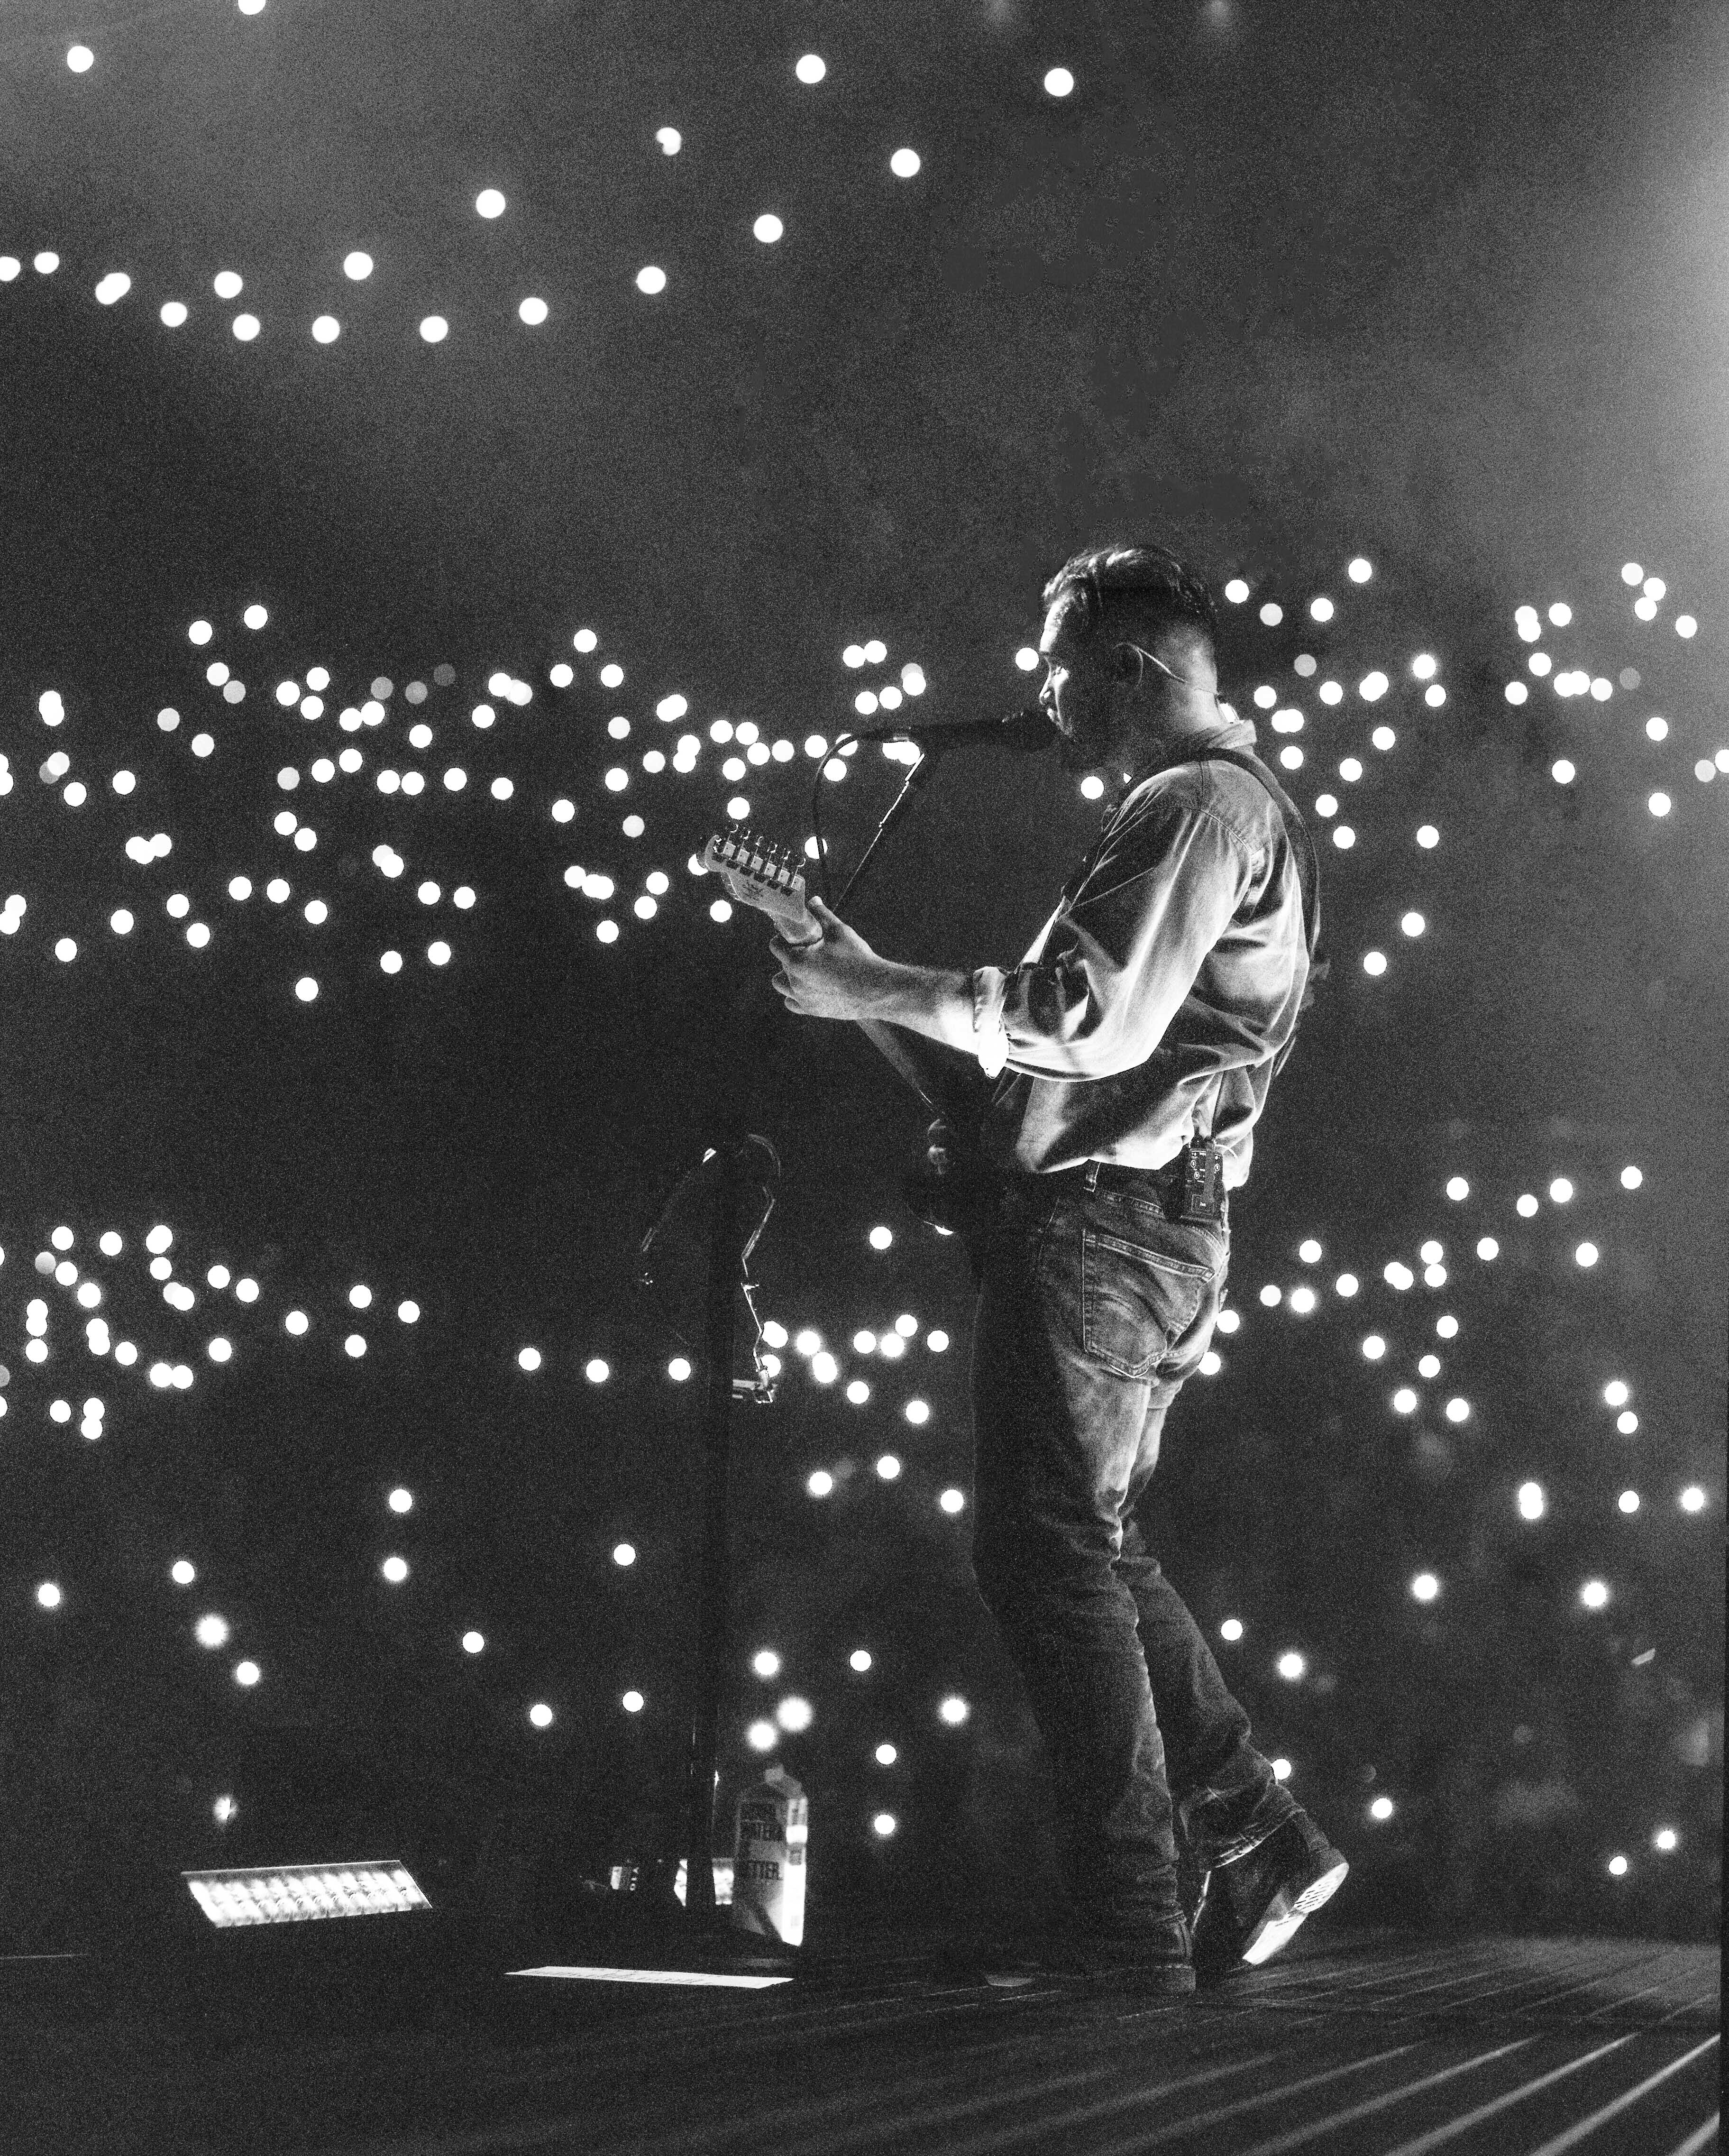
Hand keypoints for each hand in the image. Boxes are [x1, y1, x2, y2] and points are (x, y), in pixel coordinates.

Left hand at [770, 896, 885, 1020]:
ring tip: (806, 969)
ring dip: (788, 976)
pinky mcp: (812, 1010)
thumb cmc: (857, 958)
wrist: (876, 989)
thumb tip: (813, 900)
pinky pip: (792, 1003)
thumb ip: (821, 914)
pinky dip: (796, 995)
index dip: (783, 937)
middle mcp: (795, 982)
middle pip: (780, 965)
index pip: (775, 946)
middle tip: (807, 950)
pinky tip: (809, 986)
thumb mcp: (839, 930)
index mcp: (796, 961)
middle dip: (789, 955)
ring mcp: (802, 999)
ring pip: (782, 986)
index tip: (794, 934)